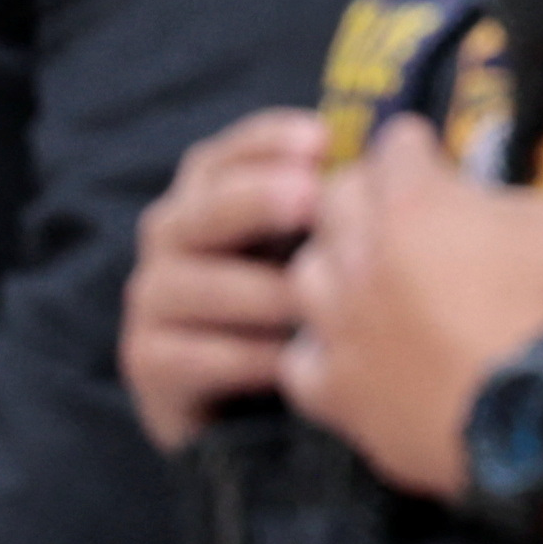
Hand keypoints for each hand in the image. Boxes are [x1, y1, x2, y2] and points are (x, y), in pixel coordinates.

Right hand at [122, 108, 328, 450]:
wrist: (250, 404)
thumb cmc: (297, 302)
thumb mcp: (314, 244)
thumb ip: (336, 202)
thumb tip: (395, 156)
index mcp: (209, 193)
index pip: (227, 154)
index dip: (269, 141)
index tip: (321, 139)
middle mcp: (172, 236)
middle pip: (202, 208)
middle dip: (256, 199)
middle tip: (311, 198)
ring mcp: (151, 299)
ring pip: (189, 284)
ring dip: (254, 290)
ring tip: (308, 298)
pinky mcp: (146, 362)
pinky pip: (187, 356)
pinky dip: (239, 357)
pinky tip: (286, 361)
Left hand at [282, 116, 542, 502]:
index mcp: (416, 202)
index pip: (394, 141)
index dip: (422, 146)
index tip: (439, 161)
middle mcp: (361, 256)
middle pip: (334, 198)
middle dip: (368, 196)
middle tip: (406, 217)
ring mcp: (340, 328)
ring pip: (304, 275)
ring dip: (334, 270)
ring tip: (370, 283)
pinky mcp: (336, 394)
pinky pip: (298, 362)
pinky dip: (319, 353)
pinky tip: (352, 354)